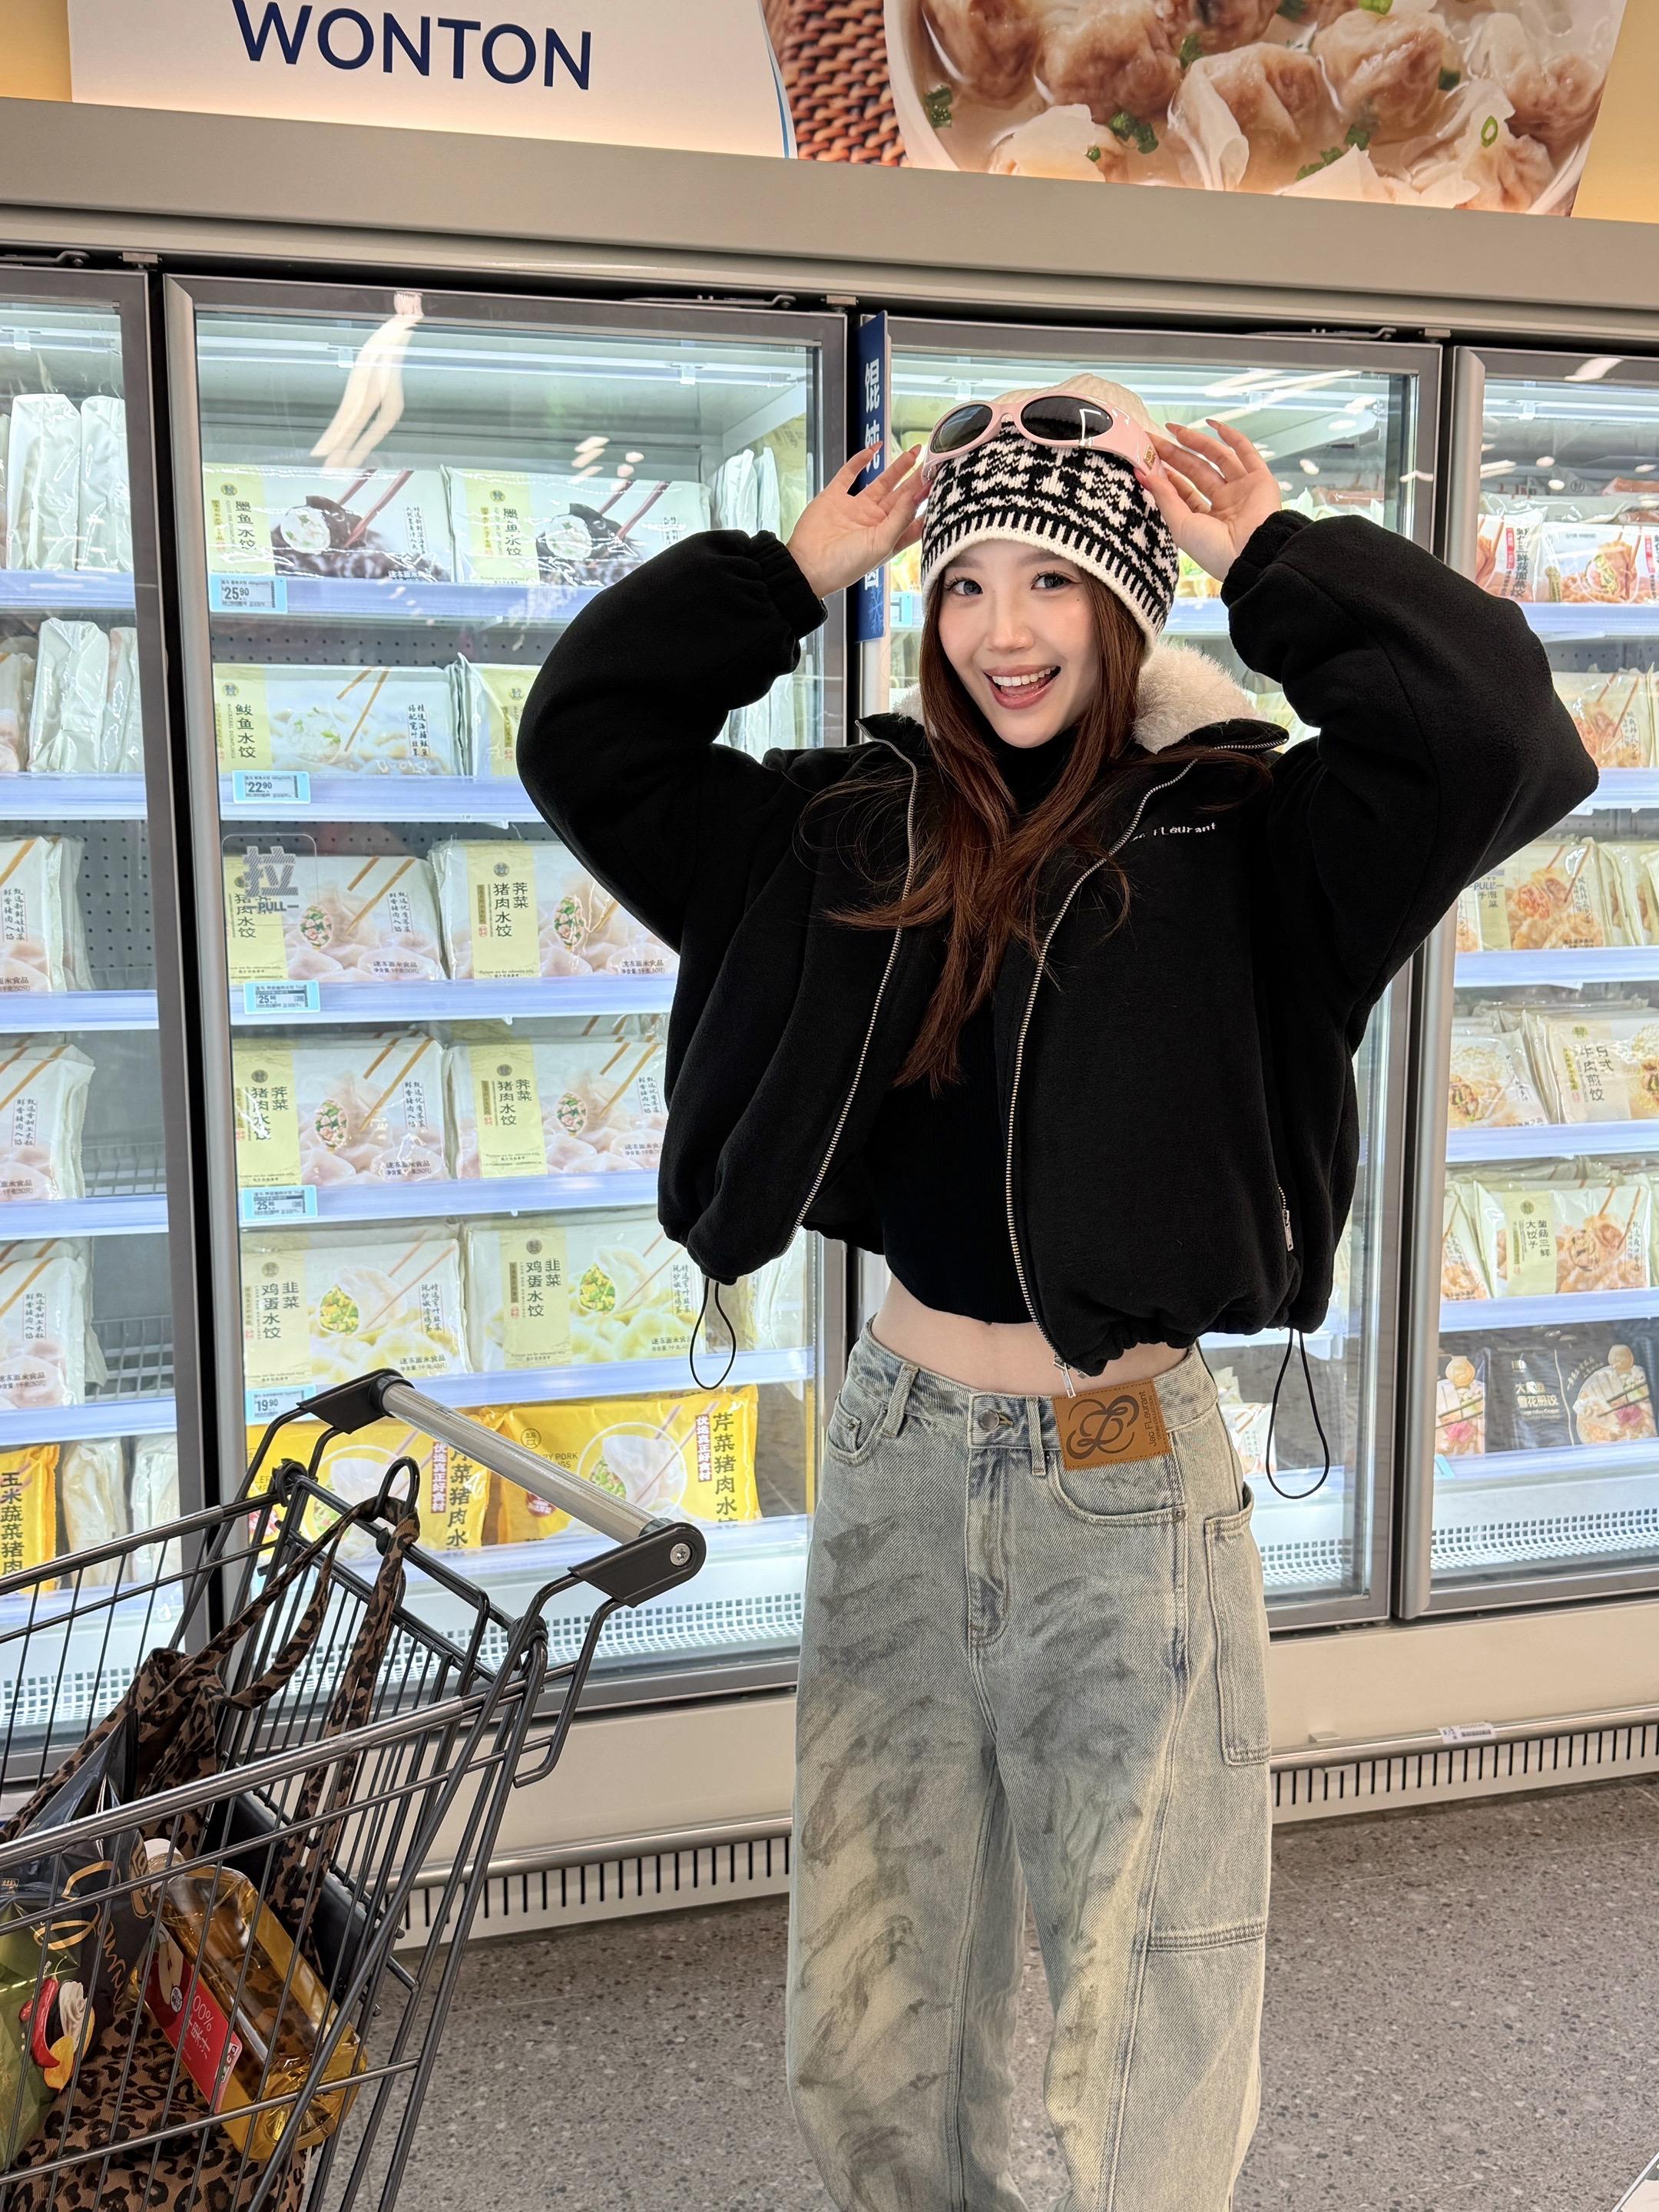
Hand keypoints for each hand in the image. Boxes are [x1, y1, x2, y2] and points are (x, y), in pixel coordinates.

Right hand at [786, 443, 927, 599]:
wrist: (807, 565)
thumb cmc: (844, 564)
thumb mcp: (880, 544)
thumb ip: (899, 518)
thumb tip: (915, 495)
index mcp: (887, 537)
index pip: (913, 517)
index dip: (927, 503)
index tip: (941, 486)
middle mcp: (873, 522)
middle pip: (901, 497)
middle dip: (916, 481)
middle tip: (932, 463)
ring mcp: (854, 508)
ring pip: (881, 483)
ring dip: (897, 468)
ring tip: (913, 453)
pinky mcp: (834, 497)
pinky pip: (849, 474)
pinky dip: (861, 461)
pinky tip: (874, 449)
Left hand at [1136, 420, 1281, 584]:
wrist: (1251, 554)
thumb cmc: (1215, 550)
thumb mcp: (1182, 526)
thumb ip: (1164, 499)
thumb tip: (1145, 475)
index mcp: (1206, 519)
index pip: (1183, 490)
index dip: (1166, 475)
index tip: (1147, 460)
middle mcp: (1225, 502)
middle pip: (1196, 470)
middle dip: (1175, 454)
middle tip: (1154, 439)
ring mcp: (1243, 489)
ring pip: (1217, 458)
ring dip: (1197, 442)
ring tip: (1174, 430)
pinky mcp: (1260, 480)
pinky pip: (1246, 452)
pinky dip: (1232, 437)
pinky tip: (1212, 425)